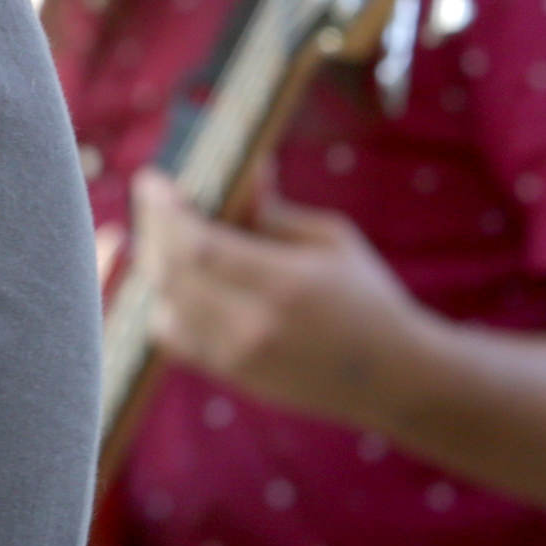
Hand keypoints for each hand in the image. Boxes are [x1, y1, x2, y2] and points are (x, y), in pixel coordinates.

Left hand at [133, 165, 435, 432]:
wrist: (393, 377)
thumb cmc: (368, 297)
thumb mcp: (330, 239)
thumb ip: (274, 209)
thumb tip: (239, 168)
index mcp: (284, 285)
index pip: (198, 246)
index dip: (165, 211)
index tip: (152, 179)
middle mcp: (253, 326)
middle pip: (171, 273)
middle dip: (153, 229)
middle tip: (155, 201)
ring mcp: (238, 358)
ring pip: (163, 305)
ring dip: (155, 264)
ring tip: (165, 233)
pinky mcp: (232, 376)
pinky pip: (173, 337)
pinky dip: (164, 302)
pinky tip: (177, 277)